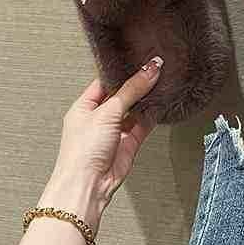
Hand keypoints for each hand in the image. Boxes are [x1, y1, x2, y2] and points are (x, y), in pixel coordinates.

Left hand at [38, 57, 162, 230]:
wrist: (88, 184)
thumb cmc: (82, 152)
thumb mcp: (107, 112)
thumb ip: (131, 90)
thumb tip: (149, 70)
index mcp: (84, 106)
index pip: (105, 82)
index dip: (122, 71)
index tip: (140, 60)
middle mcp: (98, 118)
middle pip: (122, 95)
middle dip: (137, 85)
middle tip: (155, 69)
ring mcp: (114, 131)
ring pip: (134, 110)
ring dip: (146, 100)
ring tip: (161, 83)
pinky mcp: (128, 144)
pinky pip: (143, 125)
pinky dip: (152, 116)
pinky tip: (160, 105)